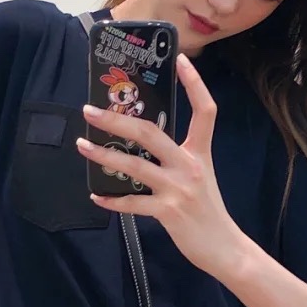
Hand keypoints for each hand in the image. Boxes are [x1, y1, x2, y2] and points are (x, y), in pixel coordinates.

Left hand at [77, 53, 242, 277]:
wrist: (224, 247)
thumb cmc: (207, 210)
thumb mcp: (199, 175)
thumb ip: (176, 158)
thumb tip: (140, 142)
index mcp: (200, 152)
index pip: (205, 110)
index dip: (194, 84)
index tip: (179, 59)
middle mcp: (189, 165)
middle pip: (151, 133)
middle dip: (116, 120)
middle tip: (90, 110)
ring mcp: (178, 189)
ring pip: (134, 166)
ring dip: (103, 155)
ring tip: (82, 145)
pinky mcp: (168, 212)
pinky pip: (132, 204)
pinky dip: (112, 200)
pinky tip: (97, 196)